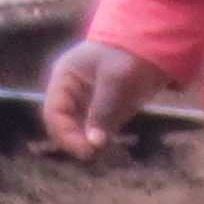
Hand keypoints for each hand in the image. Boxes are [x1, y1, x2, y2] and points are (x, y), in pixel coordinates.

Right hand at [40, 39, 171, 158]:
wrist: (149, 45)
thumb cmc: (127, 55)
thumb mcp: (115, 79)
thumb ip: (103, 109)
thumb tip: (94, 142)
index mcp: (64, 80)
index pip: (54, 113)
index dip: (65, 133)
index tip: (86, 149)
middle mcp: (71, 95)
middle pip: (64, 127)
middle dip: (79, 143)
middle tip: (99, 156)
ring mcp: (86, 104)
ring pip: (81, 133)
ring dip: (94, 148)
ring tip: (114, 158)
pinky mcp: (103, 113)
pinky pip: (99, 134)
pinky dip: (107, 145)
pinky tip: (119, 155)